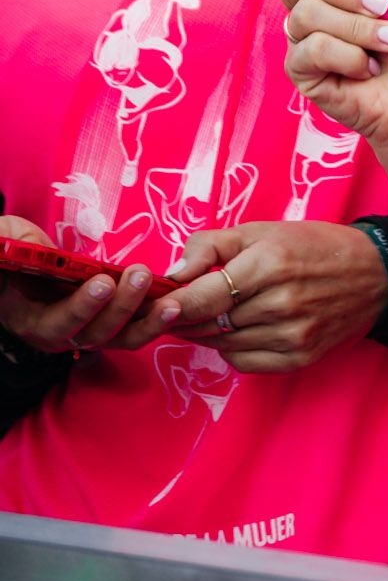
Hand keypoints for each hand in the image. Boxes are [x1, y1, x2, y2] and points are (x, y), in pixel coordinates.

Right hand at [0, 215, 164, 354]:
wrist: (17, 274)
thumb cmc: (8, 255)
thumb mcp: (2, 242)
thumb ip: (10, 245)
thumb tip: (21, 247)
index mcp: (31, 319)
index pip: (58, 323)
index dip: (81, 307)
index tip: (103, 282)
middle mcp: (61, 335)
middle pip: (96, 333)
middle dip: (122, 306)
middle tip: (142, 274)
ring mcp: (88, 331)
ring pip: (121, 338)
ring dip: (148, 321)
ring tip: (172, 300)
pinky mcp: (110, 323)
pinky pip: (134, 328)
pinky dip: (155, 319)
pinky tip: (177, 301)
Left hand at [118, 219, 387, 372]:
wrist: (375, 272)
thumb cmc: (312, 244)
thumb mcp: (262, 230)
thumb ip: (211, 246)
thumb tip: (172, 275)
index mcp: (269, 262)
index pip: (201, 296)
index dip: (173, 303)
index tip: (161, 300)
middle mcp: (281, 302)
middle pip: (208, 323)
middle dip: (186, 317)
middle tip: (177, 308)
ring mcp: (292, 334)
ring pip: (224, 344)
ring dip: (207, 333)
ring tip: (209, 314)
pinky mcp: (300, 357)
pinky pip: (245, 362)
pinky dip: (233, 349)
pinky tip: (239, 330)